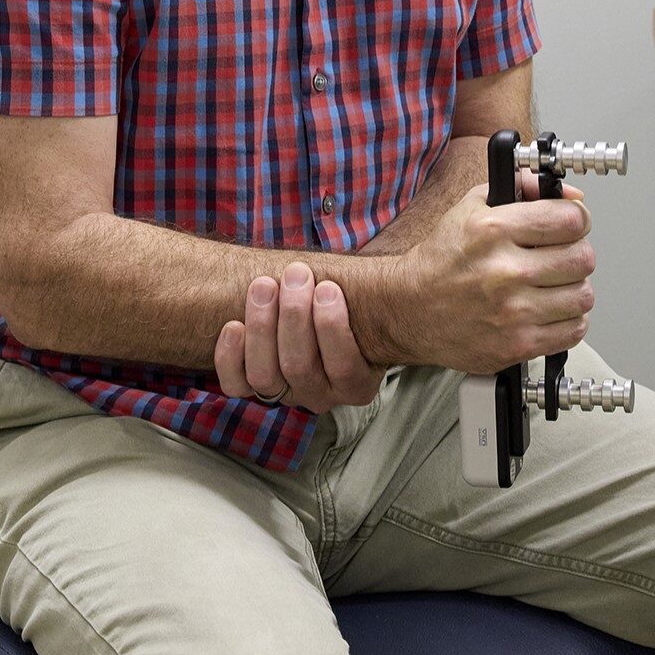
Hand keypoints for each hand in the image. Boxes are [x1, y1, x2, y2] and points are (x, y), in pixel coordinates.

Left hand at [214, 262, 384, 413]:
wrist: (319, 306)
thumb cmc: (347, 299)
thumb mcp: (371, 299)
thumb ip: (382, 290)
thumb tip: (425, 258)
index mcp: (358, 383)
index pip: (343, 369)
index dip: (332, 328)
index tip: (327, 286)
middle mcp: (322, 396)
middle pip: (299, 368)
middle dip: (294, 315)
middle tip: (295, 274)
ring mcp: (285, 394)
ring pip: (265, 377)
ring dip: (261, 326)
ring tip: (263, 285)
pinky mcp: (253, 387)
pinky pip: (235, 385)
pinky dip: (229, 357)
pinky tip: (232, 325)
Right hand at [394, 171, 594, 373]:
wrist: (408, 309)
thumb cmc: (441, 259)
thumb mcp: (473, 206)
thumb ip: (523, 188)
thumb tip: (570, 193)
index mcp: (494, 230)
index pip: (570, 220)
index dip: (577, 219)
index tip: (571, 224)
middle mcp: (505, 271)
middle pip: (582, 258)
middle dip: (576, 253)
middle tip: (561, 255)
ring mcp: (513, 312)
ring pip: (583, 296)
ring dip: (574, 288)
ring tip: (555, 285)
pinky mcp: (517, 345)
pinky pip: (573, 331)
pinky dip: (569, 320)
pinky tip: (550, 310)